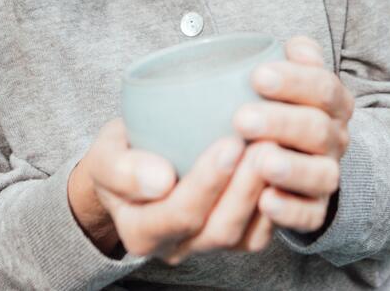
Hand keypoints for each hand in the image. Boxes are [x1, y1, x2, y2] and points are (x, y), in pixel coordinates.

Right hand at [73, 119, 271, 263]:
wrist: (135, 163)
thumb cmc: (121, 155)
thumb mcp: (105, 156)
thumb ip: (121, 170)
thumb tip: (160, 181)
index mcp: (140, 231)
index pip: (177, 214)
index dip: (207, 183)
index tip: (229, 144)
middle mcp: (176, 247)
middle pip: (218, 229)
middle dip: (245, 188)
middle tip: (267, 143)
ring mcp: (208, 245)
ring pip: (245, 235)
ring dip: (264, 193)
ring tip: (278, 149)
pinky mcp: (235, 237)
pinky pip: (261, 232)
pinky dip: (277, 203)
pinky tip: (284, 166)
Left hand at [232, 35, 351, 234]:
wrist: (300, 159)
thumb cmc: (282, 109)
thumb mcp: (293, 79)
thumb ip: (297, 58)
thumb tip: (296, 47)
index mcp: (333, 104)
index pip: (324, 88)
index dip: (294, 81)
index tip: (257, 76)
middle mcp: (336, 140)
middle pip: (318, 130)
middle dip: (282, 123)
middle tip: (242, 118)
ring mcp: (327, 177)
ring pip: (321, 175)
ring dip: (292, 168)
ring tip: (263, 161)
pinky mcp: (315, 211)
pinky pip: (309, 216)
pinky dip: (289, 211)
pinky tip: (265, 202)